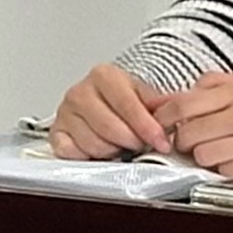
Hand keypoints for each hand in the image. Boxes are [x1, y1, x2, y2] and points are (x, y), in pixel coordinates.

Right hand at [49, 63, 169, 159]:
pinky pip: (72, 152)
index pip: (128, 106)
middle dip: (131, 142)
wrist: (102, 101)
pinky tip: (99, 149)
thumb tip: (177, 108)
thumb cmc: (123, 99)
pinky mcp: (55, 133)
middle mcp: (79, 92)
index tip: (161, 142)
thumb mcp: (145, 94)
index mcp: (103, 76)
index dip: (147, 127)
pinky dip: (88, 156)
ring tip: (120, 145)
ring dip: (112, 150)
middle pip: (110, 128)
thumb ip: (161, 103)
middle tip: (141, 145)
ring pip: (93, 143)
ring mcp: (64, 113)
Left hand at [154, 72, 232, 175]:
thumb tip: (172, 97)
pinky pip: (225, 171)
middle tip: (187, 140)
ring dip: (202, 156)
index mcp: (232, 92)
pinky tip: (230, 158)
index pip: (180, 106)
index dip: (162, 119)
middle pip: (188, 134)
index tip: (159, 125)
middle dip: (181, 141)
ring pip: (203, 155)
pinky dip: (223, 168)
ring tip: (211, 149)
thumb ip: (208, 86)